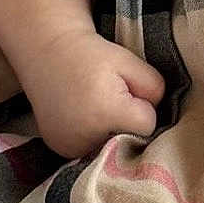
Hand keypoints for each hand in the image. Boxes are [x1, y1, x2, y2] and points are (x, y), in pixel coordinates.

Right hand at [22, 27, 165, 160]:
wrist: (47, 52)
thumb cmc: (91, 54)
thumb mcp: (130, 61)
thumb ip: (154, 87)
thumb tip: (156, 112)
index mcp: (107, 112)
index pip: (147, 125)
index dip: (142, 107)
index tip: (126, 91)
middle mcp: (86, 136)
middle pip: (129, 140)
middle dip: (126, 122)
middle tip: (109, 97)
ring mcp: (70, 146)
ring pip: (110, 148)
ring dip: (109, 132)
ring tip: (94, 107)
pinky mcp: (60, 149)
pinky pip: (89, 150)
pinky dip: (91, 138)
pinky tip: (82, 117)